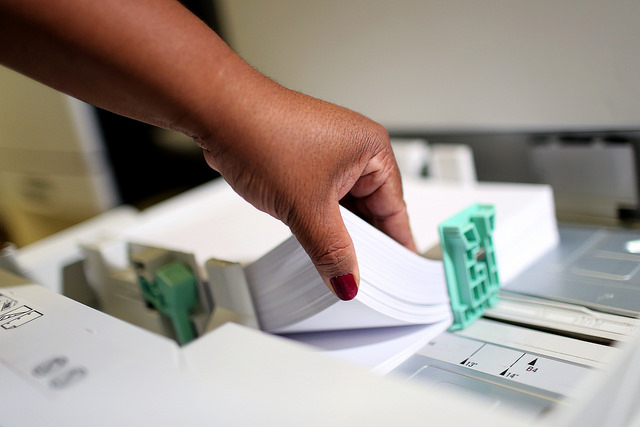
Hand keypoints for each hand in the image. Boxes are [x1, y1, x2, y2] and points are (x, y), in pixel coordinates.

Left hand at [195, 72, 415, 299]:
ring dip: (338, 232)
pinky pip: (324, 199)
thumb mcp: (307, 208)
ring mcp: (330, 154)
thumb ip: (332, 251)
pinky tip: (315, 242)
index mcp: (372, 150)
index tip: (399, 275)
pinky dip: (321, 221)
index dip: (396, 245)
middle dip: (364, 243)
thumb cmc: (263, 134)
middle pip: (371, 209)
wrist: (220, 113)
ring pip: (345, 206)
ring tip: (335, 262)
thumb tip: (347, 279)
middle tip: (360, 276)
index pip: (395, 208)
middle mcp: (355, 149)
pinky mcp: (306, 160)